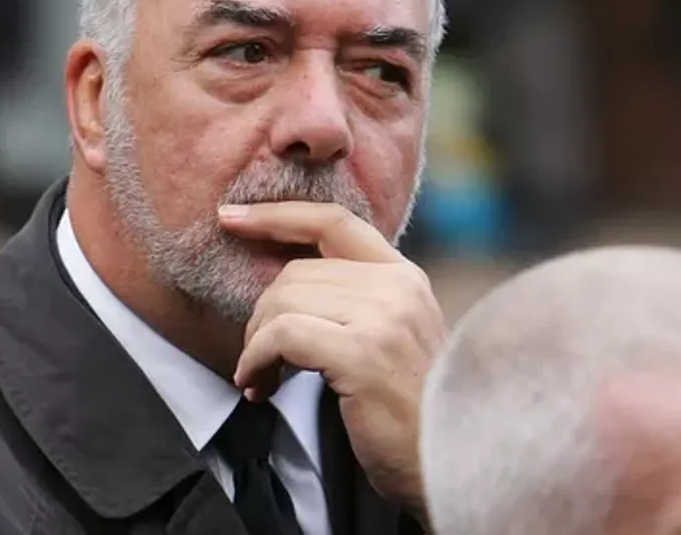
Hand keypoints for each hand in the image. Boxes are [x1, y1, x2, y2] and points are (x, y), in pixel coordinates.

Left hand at [219, 202, 445, 507]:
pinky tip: (259, 387)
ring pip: (283, 301)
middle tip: (256, 358)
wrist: (449, 465)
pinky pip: (282, 336)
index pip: (332, 222)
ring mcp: (383, 318)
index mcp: (404, 277)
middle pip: (294, 272)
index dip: (276, 215)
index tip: (231, 218)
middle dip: (261, 315)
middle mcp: (397, 287)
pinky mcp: (362, 353)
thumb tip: (280, 286)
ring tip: (259, 378)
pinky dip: (257, 359)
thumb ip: (355, 302)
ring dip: (255, 344)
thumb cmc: (411, 415)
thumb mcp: (392, 340)